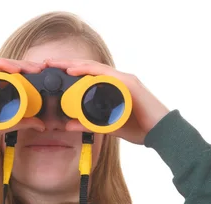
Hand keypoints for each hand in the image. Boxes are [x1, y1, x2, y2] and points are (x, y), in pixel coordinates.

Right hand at [0, 57, 46, 152]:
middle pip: (2, 66)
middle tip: (38, 67)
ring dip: (13, 62)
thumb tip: (40, 125)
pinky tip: (15, 70)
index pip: (5, 74)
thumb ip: (22, 122)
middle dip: (22, 64)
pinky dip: (0, 64)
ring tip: (28, 68)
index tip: (38, 73)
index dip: (22, 70)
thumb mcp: (5, 125)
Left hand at [45, 59, 170, 144]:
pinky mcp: (128, 84)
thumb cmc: (140, 128)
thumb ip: (89, 124)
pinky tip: (74, 70)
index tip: (52, 73)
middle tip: (47, 63)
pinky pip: (104, 74)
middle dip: (67, 64)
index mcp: (113, 89)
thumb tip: (68, 125)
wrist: (163, 133)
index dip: (70, 72)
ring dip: (74, 64)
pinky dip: (88, 71)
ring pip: (94, 68)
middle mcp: (118, 81)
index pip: (88, 77)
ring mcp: (123, 80)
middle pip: (88, 68)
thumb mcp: (108, 127)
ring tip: (56, 64)